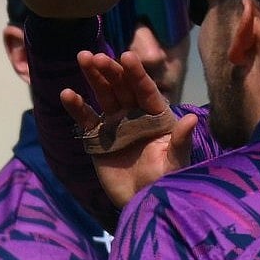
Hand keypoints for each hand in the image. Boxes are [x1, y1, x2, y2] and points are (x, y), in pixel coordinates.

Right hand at [60, 51, 196, 206]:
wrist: (141, 203)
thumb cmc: (164, 183)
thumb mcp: (175, 163)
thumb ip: (180, 141)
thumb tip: (192, 119)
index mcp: (156, 116)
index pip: (145, 90)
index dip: (137, 74)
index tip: (127, 56)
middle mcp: (135, 114)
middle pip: (122, 86)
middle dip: (110, 70)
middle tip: (96, 56)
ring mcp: (115, 123)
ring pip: (103, 95)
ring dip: (93, 77)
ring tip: (82, 58)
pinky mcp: (97, 137)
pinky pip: (85, 119)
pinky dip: (76, 106)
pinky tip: (67, 94)